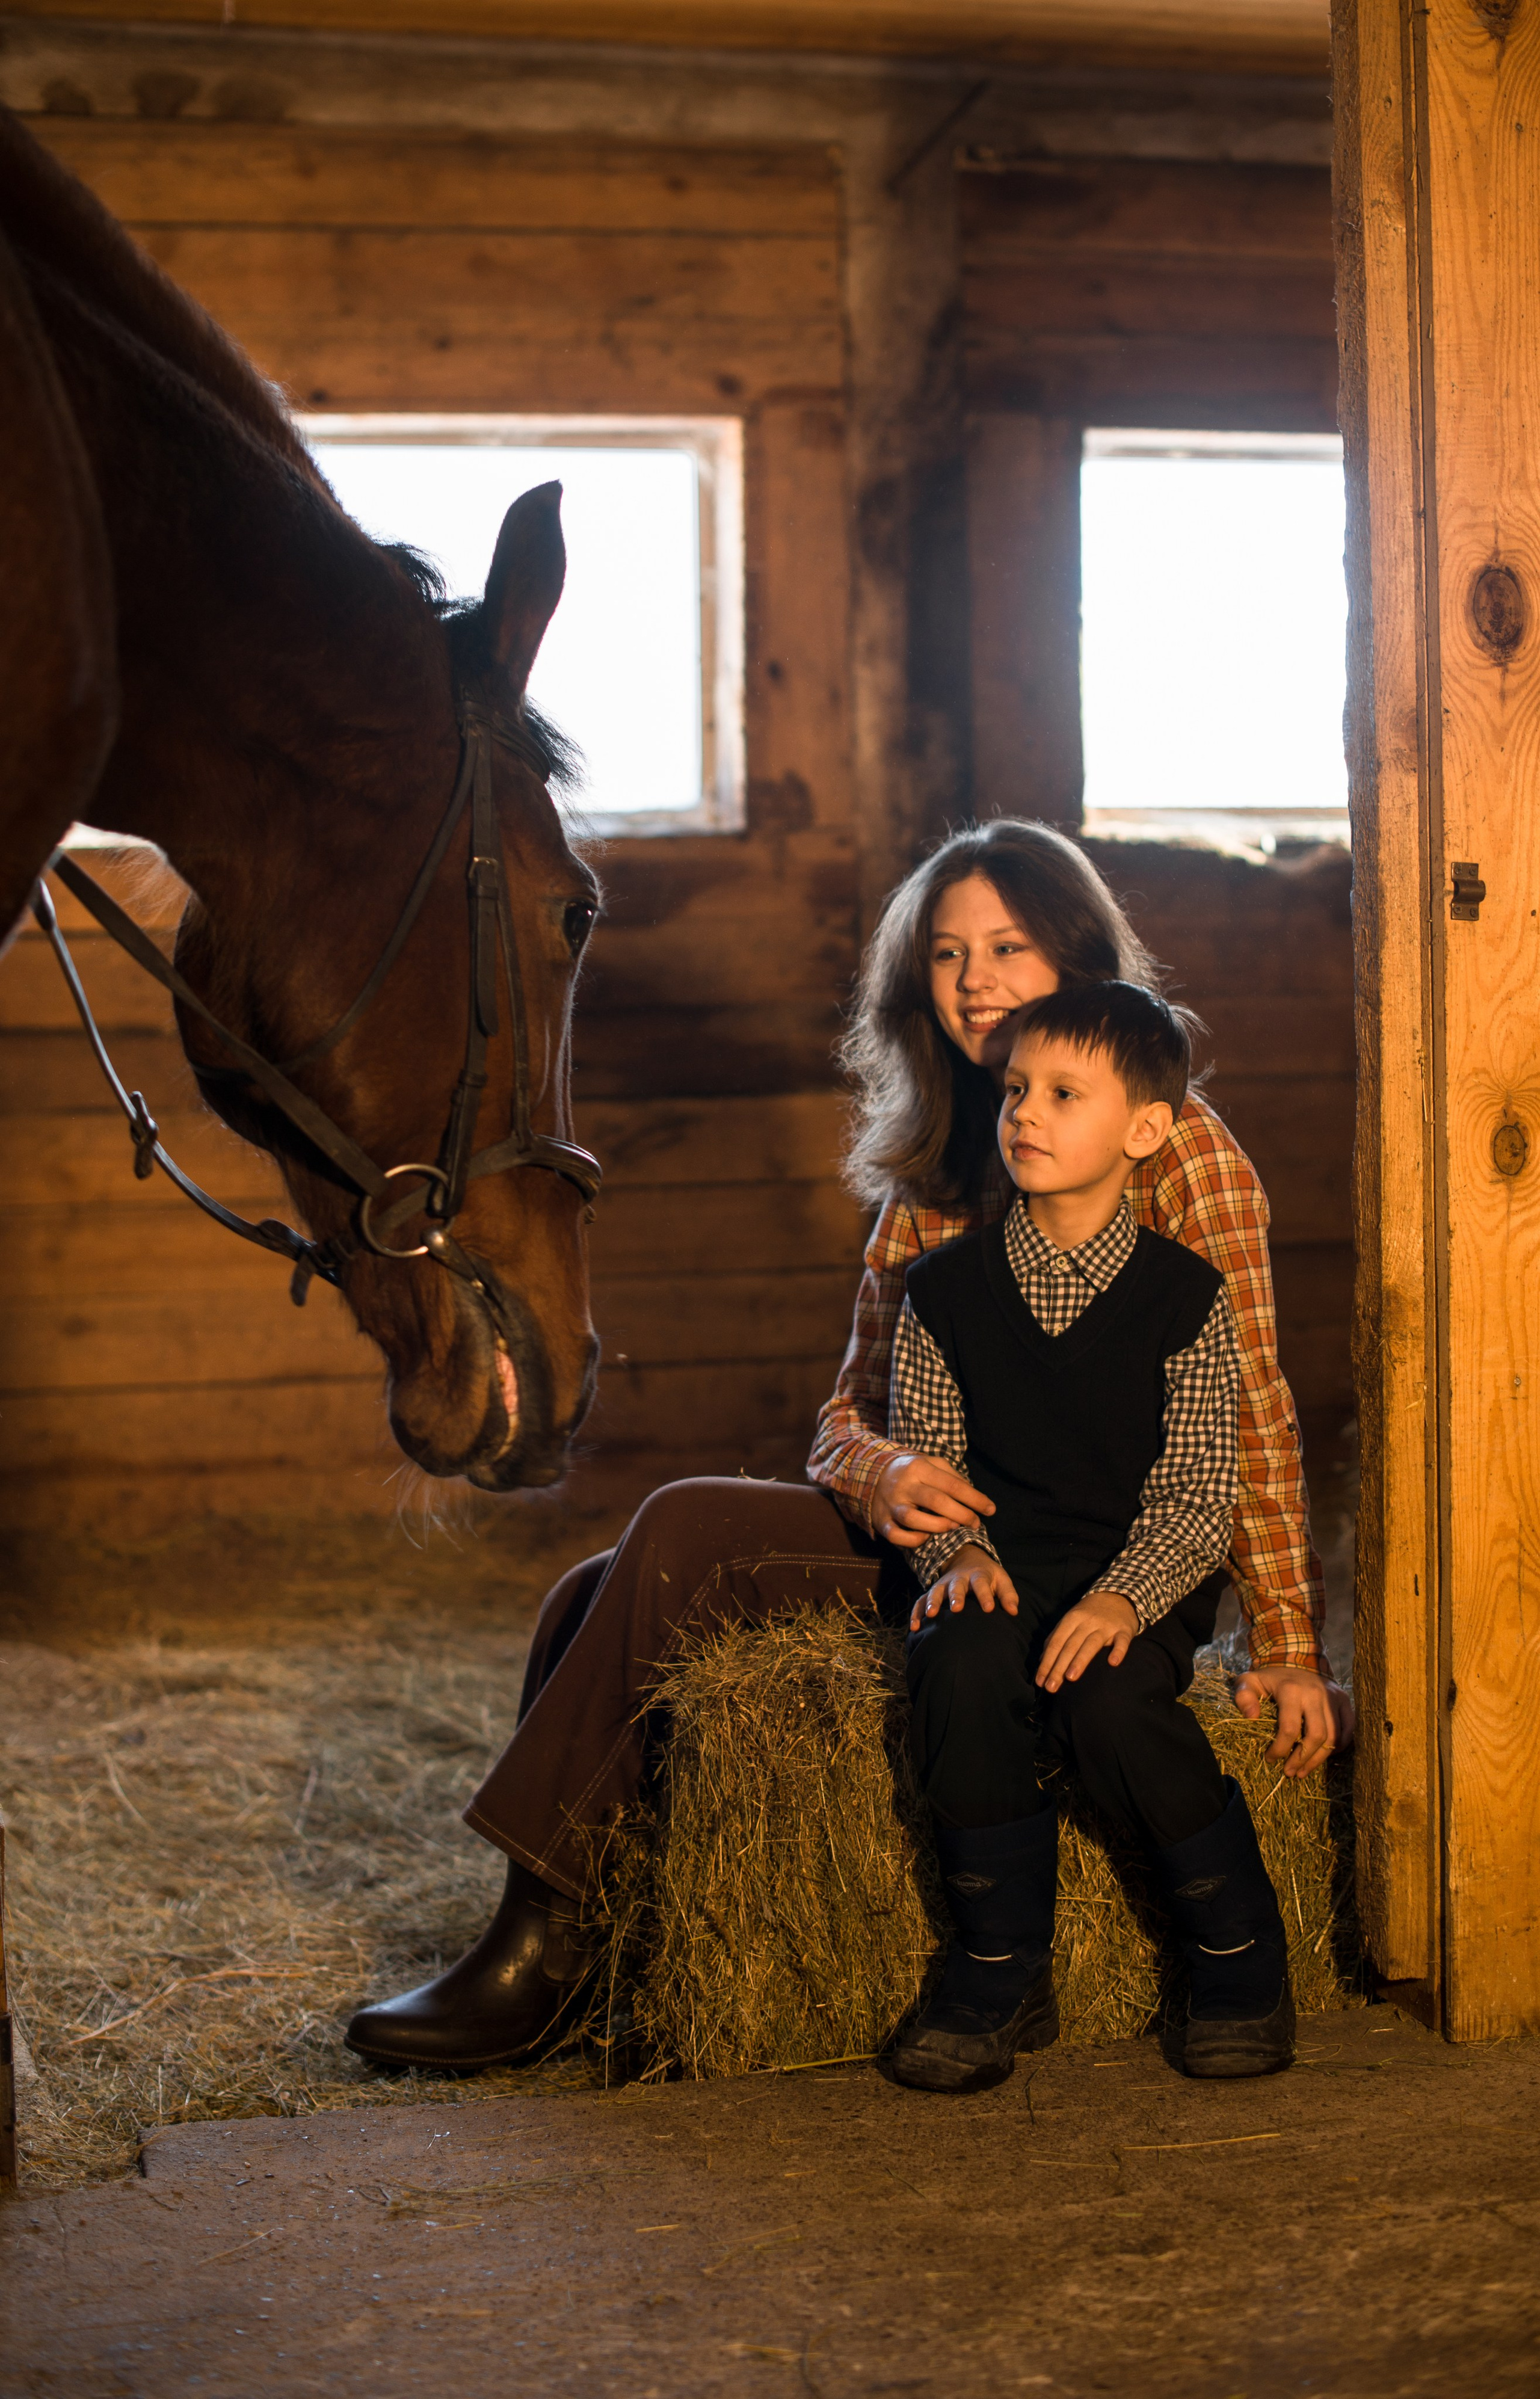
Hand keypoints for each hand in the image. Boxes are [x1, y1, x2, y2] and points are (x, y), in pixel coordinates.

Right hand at [877, 1451, 995, 1552]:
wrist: (872, 1474)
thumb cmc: (912, 1472)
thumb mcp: (932, 1464)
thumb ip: (953, 1477)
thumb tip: (976, 1497)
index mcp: (919, 1467)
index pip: (952, 1484)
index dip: (974, 1498)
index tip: (990, 1509)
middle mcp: (904, 1485)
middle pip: (936, 1501)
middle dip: (962, 1514)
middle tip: (976, 1523)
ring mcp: (891, 1504)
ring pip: (914, 1519)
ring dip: (939, 1526)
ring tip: (954, 1526)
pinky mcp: (881, 1521)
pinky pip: (897, 1536)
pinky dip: (914, 1540)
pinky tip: (927, 1537)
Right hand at [910, 1543, 1019, 1629]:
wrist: (967, 1558)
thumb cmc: (988, 1576)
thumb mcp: (1001, 1579)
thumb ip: (1008, 1595)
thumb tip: (1013, 1611)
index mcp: (977, 1575)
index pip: (981, 1584)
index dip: (985, 1595)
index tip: (989, 1608)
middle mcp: (958, 1579)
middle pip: (956, 1586)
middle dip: (956, 1597)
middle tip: (956, 1609)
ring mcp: (943, 1585)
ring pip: (936, 1591)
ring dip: (932, 1602)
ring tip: (931, 1615)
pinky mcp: (932, 1592)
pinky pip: (921, 1601)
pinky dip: (916, 1613)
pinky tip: (915, 1627)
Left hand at [1036, 1591, 1138, 1691]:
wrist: (1118, 1596)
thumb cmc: (1090, 1613)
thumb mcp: (1071, 1619)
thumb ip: (1057, 1637)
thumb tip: (1042, 1660)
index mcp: (1071, 1619)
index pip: (1055, 1642)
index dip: (1047, 1662)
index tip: (1039, 1681)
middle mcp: (1087, 1622)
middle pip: (1070, 1646)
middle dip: (1058, 1667)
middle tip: (1051, 1687)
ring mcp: (1106, 1626)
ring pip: (1091, 1644)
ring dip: (1080, 1660)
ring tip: (1070, 1678)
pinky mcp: (1124, 1630)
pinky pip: (1122, 1641)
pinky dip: (1118, 1651)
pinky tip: (1113, 1663)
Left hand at [1234, 1667, 1354, 1777]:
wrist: (1294, 1657)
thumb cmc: (1270, 1677)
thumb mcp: (1249, 1681)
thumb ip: (1243, 1696)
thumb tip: (1251, 1717)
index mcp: (1291, 1690)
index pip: (1290, 1728)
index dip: (1280, 1749)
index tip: (1270, 1759)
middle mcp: (1315, 1693)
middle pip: (1316, 1736)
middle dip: (1303, 1759)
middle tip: (1290, 1772)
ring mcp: (1332, 1697)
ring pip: (1333, 1736)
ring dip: (1319, 1759)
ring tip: (1304, 1771)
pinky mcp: (1343, 1700)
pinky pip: (1348, 1728)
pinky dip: (1339, 1746)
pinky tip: (1325, 1756)